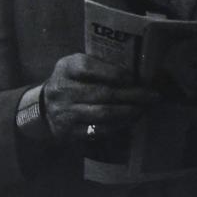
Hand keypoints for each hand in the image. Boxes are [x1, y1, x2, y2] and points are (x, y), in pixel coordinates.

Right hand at [37, 54, 158, 142]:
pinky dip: (119, 125)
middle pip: (102, 93)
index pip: (89, 67)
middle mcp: (63, 90)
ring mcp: (65, 113)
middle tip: (152, 96)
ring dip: (128, 111)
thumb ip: (101, 65)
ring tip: (144, 108)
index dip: (114, 73)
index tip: (134, 77)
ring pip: (102, 113)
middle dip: (131, 95)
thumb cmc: (72, 81)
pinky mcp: (69, 132)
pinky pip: (99, 130)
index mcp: (66, 68)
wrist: (43, 107)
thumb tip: (138, 69)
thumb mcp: (78, 65)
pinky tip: (131, 119)